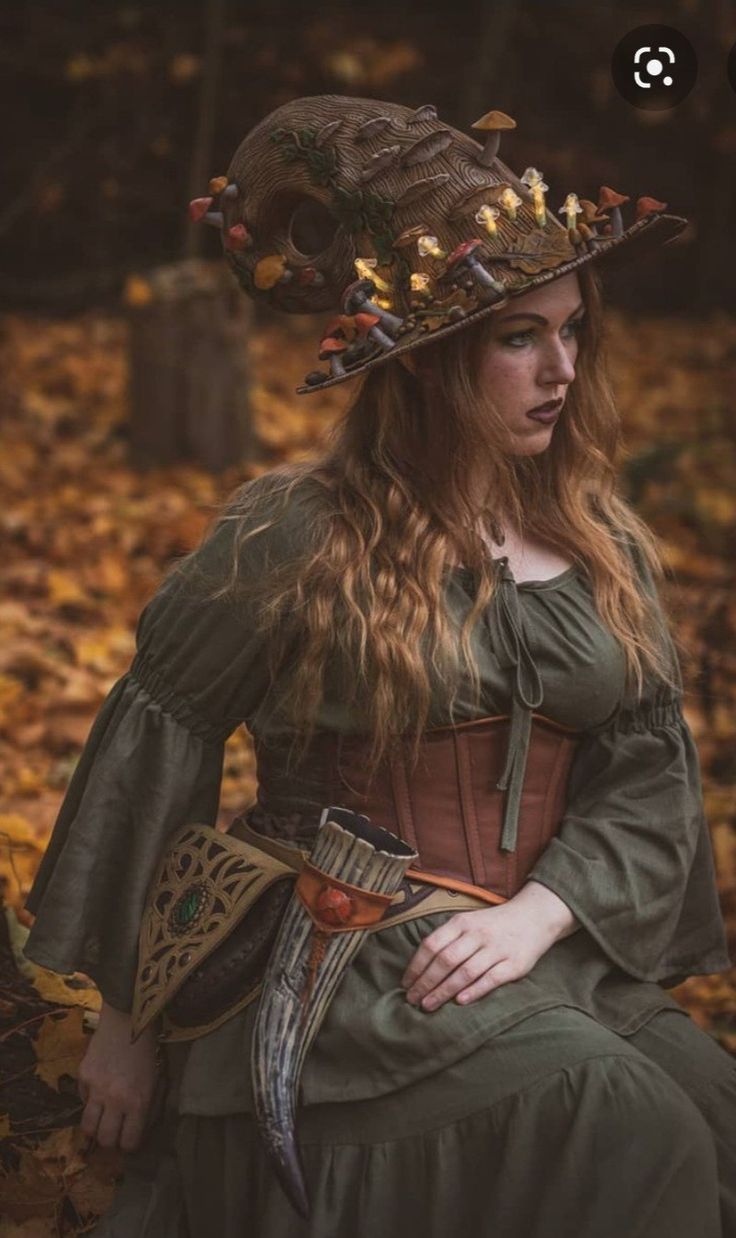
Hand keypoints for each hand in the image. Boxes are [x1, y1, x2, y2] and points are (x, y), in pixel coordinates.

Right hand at [78, 1000, 158, 1151]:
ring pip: (87, 1127)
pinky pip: (82, 1100)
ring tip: (101, 1121)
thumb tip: (140, 1130)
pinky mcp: (83, 1077)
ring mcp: (96, 1089)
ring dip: (95, 1129)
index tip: (130, 1139)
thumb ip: (149, 1108)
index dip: (130, 1145)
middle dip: (111, 1141)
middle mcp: (115, 1100)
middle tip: (115, 1133)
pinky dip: (89, 1101)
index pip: (129, 1142)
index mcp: (138, 1102)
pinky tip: (98, 1092)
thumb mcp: (157, 1080)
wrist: (128, 1019)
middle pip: (106, 1139)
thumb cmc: (148, 1050)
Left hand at [400, 880, 578, 1010]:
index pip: (432, 944)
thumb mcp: (468, 922)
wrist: (534, 916)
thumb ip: (447, 939)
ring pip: (465, 971)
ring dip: (444, 991)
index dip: (416, 966)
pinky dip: (474, 991)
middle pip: (446, 960)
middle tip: (413, 1000)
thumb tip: (419, 967)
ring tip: (428, 1005)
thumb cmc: (493, 925)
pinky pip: (491, 979)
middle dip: (426, 982)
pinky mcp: (515, 964)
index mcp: (462, 922)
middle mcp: (478, 934)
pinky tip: (460, 1002)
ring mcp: (497, 948)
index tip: (406, 984)